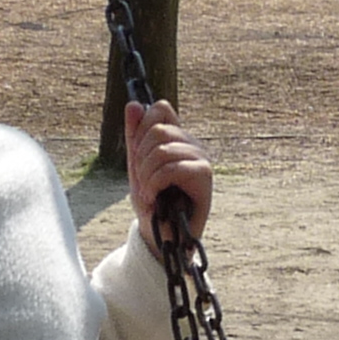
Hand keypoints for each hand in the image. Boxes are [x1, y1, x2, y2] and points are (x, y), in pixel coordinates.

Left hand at [126, 100, 212, 242]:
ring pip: (162, 149)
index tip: (137, 156)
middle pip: (158, 129)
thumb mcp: (136, 165)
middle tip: (142, 182)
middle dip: (140, 159)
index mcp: (178, 138)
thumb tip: (134, 104)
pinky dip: (154, 184)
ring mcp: (201, 158)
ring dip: (146, 175)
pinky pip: (171, 168)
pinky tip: (154, 198)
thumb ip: (135, 135)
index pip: (161, 108)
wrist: (162, 235)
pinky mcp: (204, 175)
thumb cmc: (152, 202)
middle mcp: (193, 144)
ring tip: (148, 192)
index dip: (142, 128)